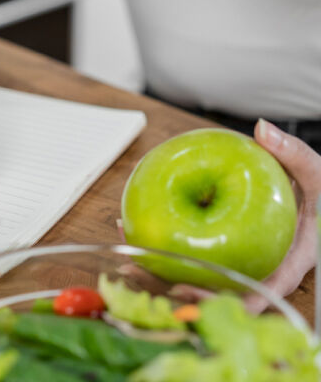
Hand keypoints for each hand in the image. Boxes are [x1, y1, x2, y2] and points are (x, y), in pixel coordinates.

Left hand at [116, 119, 320, 312]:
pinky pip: (191, 257)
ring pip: (195, 278)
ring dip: (160, 273)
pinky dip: (165, 250)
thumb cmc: (319, 197)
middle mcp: (258, 273)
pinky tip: (137, 235)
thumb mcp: (316, 176)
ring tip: (127, 260)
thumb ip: (294, 155)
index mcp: (286, 266)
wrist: (314, 205)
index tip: (185, 290)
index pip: (251, 295)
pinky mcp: (222, 254)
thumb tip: (264, 129)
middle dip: (171, 289)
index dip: (216, 300)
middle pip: (211, 292)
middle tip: (138, 271)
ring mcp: (238, 266)